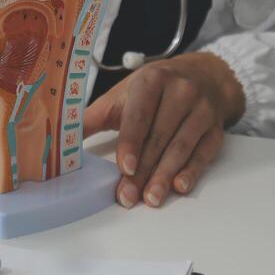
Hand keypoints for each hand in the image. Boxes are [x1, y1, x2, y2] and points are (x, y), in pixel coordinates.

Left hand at [83, 52, 244, 208]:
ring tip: (150, 198)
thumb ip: (93, 117)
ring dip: (165, 176)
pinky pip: (203, 153)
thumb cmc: (154, 89)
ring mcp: (202, 110)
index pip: (140, 115)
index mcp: (152, 80)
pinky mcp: (216, 129)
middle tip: (129, 195)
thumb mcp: (122, 95)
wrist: (203, 76)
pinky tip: (179, 186)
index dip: (131, 143)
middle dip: (143, 170)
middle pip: (159, 137)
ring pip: (181, 147)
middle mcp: (181, 92)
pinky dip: (192, 171)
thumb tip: (58, 139)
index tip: (124, 167)